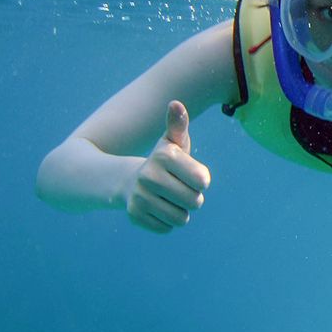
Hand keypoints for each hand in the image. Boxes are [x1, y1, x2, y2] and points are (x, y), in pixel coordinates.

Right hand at [124, 101, 211, 233]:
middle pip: (195, 202)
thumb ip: (178, 124)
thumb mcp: (172, 143)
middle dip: (192, 198)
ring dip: (180, 211)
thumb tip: (175, 103)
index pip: (203, 181)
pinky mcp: (134, 216)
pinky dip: (165, 221)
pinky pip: (167, 228)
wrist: (127, 181)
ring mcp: (139, 197)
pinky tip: (156, 207)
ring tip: (168, 198)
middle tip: (178, 188)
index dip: (201, 180)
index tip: (190, 174)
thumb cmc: (163, 161)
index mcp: (164, 157)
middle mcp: (148, 177)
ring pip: (181, 218)